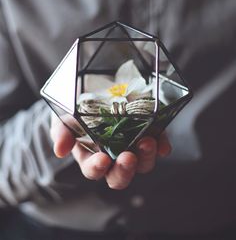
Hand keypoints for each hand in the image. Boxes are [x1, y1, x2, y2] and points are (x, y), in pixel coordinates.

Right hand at [50, 116, 170, 189]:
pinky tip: (163, 145)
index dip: (97, 168)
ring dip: (146, 157)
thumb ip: (61, 132)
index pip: (93, 170)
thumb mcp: (64, 117)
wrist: (94, 91)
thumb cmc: (77, 110)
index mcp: (92, 156)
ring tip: (147, 142)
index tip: (102, 160)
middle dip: (125, 170)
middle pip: (120, 174)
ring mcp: (132, 145)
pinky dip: (162, 146)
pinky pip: (158, 144)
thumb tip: (60, 150)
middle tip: (128, 158)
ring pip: (142, 163)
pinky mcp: (148, 133)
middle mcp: (113, 156)